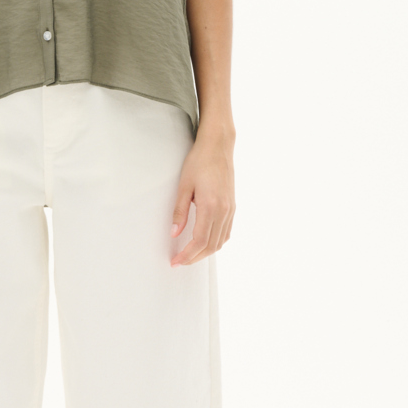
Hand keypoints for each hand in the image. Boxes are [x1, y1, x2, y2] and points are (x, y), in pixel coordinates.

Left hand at [170, 132, 234, 265]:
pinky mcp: (233, 207)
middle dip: (194, 257)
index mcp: (211, 206)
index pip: (199, 241)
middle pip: (210, 245)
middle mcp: (224, 211)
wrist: (218, 147)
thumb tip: (174, 233)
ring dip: (205, 253)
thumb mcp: (184, 186)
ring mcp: (230, 210)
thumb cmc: (199, 162)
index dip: (187, 255)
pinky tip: (205, 243)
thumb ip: (179, 212)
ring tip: (190, 255)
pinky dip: (216, 242)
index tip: (176, 261)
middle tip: (180, 261)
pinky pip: (226, 232)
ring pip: (220, 241)